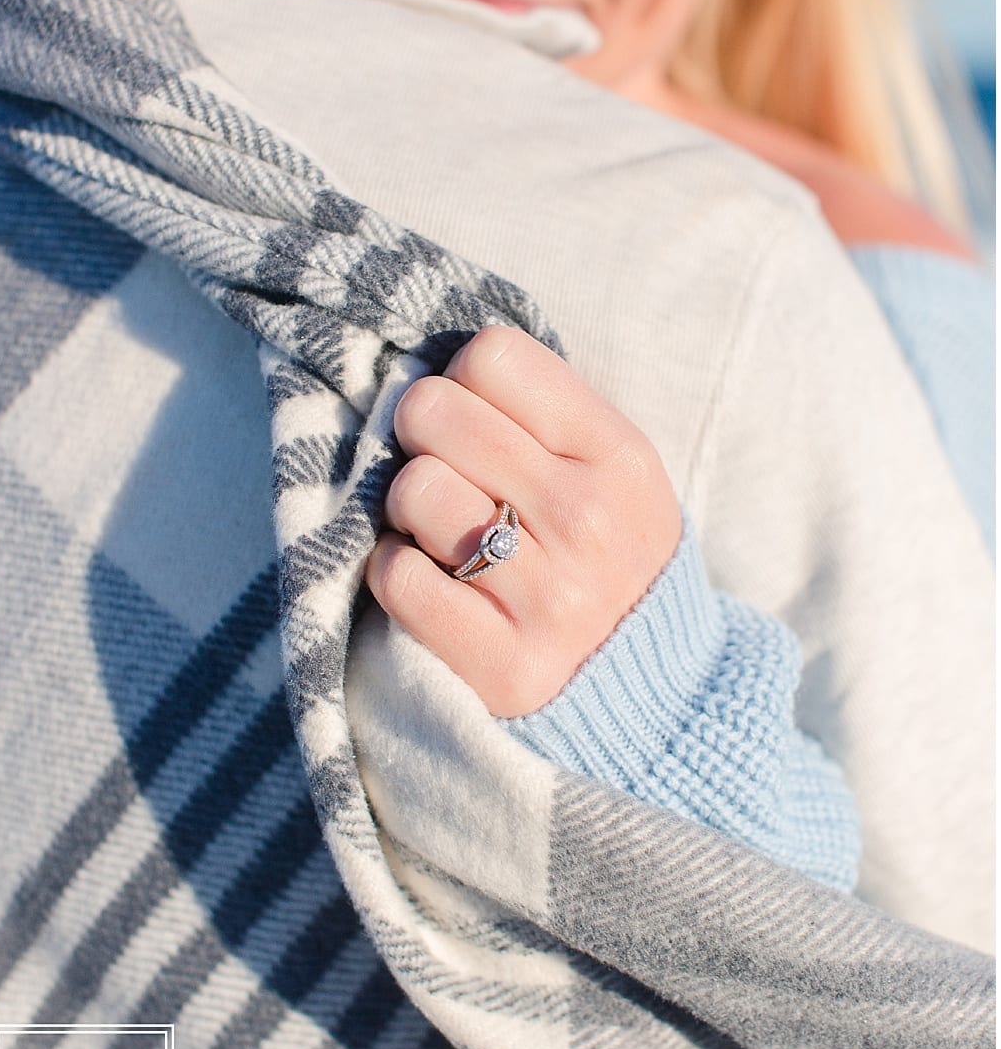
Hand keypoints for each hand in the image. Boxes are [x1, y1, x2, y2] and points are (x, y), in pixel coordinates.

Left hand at [366, 325, 681, 717]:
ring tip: (444, 534)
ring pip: (411, 490)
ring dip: (407, 511)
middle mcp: (589, 520)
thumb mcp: (607, 470)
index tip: (474, 420)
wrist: (652, 694)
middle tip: (445, 473)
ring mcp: (548, 597)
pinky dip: (397, 574)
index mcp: (619, 456)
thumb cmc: (602, 555)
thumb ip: (536, 412)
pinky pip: (396, 576)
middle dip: (420, 437)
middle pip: (434, 412)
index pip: (492, 354)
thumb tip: (427, 361)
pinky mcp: (502, 665)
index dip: (463, 381)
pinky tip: (434, 583)